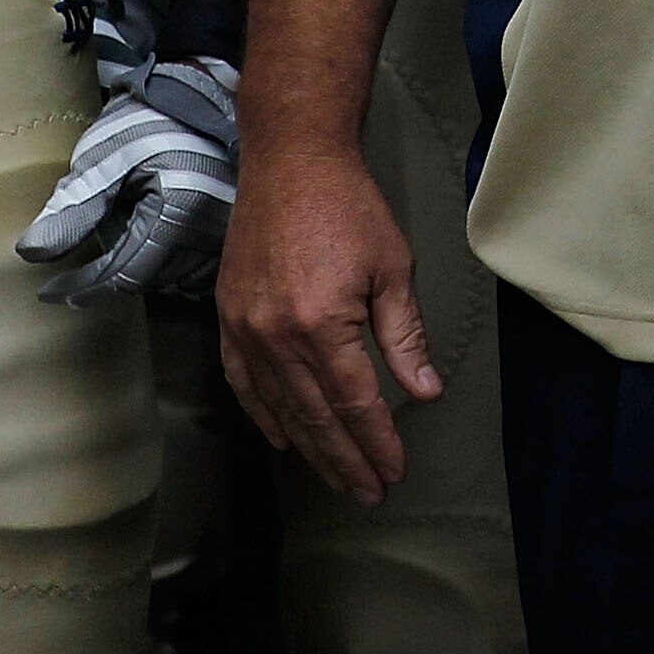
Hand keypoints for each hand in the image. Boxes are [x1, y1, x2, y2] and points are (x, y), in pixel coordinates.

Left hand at [17, 57, 238, 300]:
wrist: (198, 85)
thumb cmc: (149, 117)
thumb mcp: (103, 158)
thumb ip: (73, 208)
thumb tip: (33, 254)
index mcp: (179, 211)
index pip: (123, 274)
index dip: (82, 286)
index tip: (51, 292)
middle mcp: (212, 225)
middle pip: (151, 279)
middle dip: (112, 275)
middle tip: (80, 268)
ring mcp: (229, 223)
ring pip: (180, 278)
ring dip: (146, 273)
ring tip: (119, 253)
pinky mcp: (236, 217)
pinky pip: (205, 266)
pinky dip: (178, 267)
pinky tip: (158, 251)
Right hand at [216, 140, 440, 504]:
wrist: (290, 162)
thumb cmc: (349, 206)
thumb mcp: (392, 266)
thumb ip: (405, 334)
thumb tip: (425, 392)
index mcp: (321, 325)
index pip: (354, 403)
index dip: (376, 441)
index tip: (394, 471)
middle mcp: (276, 338)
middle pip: (317, 417)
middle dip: (346, 460)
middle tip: (370, 491)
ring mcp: (245, 332)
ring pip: (281, 409)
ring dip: (311, 448)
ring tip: (338, 477)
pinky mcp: (228, 321)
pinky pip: (245, 386)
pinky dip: (267, 416)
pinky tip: (285, 439)